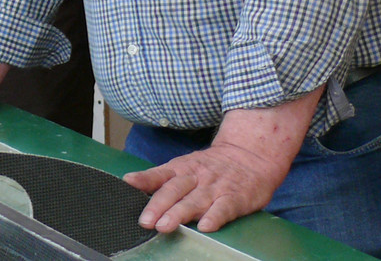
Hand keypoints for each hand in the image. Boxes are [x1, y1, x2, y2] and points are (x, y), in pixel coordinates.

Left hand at [123, 88, 321, 232]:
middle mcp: (197, 177)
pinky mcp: (235, 197)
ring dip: (179, 213)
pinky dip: (215, 216)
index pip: (161, 173)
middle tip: (146, 220)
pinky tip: (206, 226)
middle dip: (158, 205)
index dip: (145, 179)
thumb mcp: (185, 165)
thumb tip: (131, 183)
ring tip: (165, 225)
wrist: (251, 155)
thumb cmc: (213, 166)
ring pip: (195, 200)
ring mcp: (216, 187)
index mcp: (183, 168)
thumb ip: (161, 177)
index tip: (129, 183)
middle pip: (175, 189)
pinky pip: (224, 208)